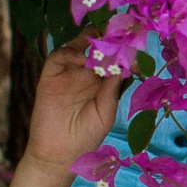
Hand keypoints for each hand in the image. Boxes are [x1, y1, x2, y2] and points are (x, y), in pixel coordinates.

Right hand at [26, 42, 129, 179]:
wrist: (57, 155)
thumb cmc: (86, 138)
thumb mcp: (105, 114)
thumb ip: (112, 90)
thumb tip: (123, 67)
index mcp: (104, 84)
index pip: (115, 61)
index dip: (124, 54)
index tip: (135, 51)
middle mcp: (87, 76)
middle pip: (98, 50)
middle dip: (107, 39)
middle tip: (117, 31)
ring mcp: (68, 74)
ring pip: (78, 47)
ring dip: (89, 40)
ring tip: (101, 39)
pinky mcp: (50, 77)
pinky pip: (59, 57)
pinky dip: (69, 52)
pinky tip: (81, 58)